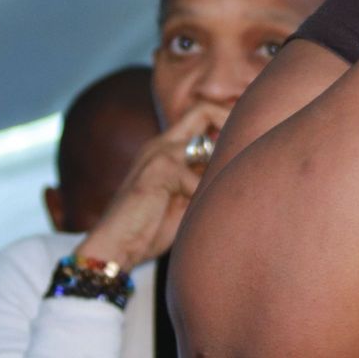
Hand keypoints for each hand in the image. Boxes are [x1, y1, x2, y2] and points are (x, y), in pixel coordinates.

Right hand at [76, 102, 229, 269]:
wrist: (113, 248)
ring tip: (219, 193)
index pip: (201, 116)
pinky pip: (197, 181)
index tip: (245, 140)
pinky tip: (192, 218)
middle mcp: (161, 144)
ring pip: (207, 145)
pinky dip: (200, 201)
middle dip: (229, 122)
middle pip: (203, 110)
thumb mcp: (182, 197)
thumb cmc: (149, 229)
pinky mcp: (159, 170)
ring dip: (218, 170)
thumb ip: (202, 177)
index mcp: (165, 148)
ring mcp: (159, 154)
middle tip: (246, 147)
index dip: (226, 122)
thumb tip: (237, 166)